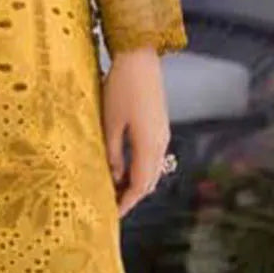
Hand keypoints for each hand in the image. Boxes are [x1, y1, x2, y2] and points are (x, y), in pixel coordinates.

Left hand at [102, 48, 170, 217]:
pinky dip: (140, 169)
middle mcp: (161, 143)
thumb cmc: (121, 88)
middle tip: (112, 206)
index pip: (140, 185)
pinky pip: (152, 157)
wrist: (140, 58)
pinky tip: (124, 169)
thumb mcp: (110, 123)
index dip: (127, 202)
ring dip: (136, 183)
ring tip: (115, 191)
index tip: (113, 215)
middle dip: (132, 197)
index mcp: (149, 145)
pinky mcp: (159, 126)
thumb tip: (113, 177)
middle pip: (149, 181)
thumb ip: (112, 153)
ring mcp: (162, 134)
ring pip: (153, 170)